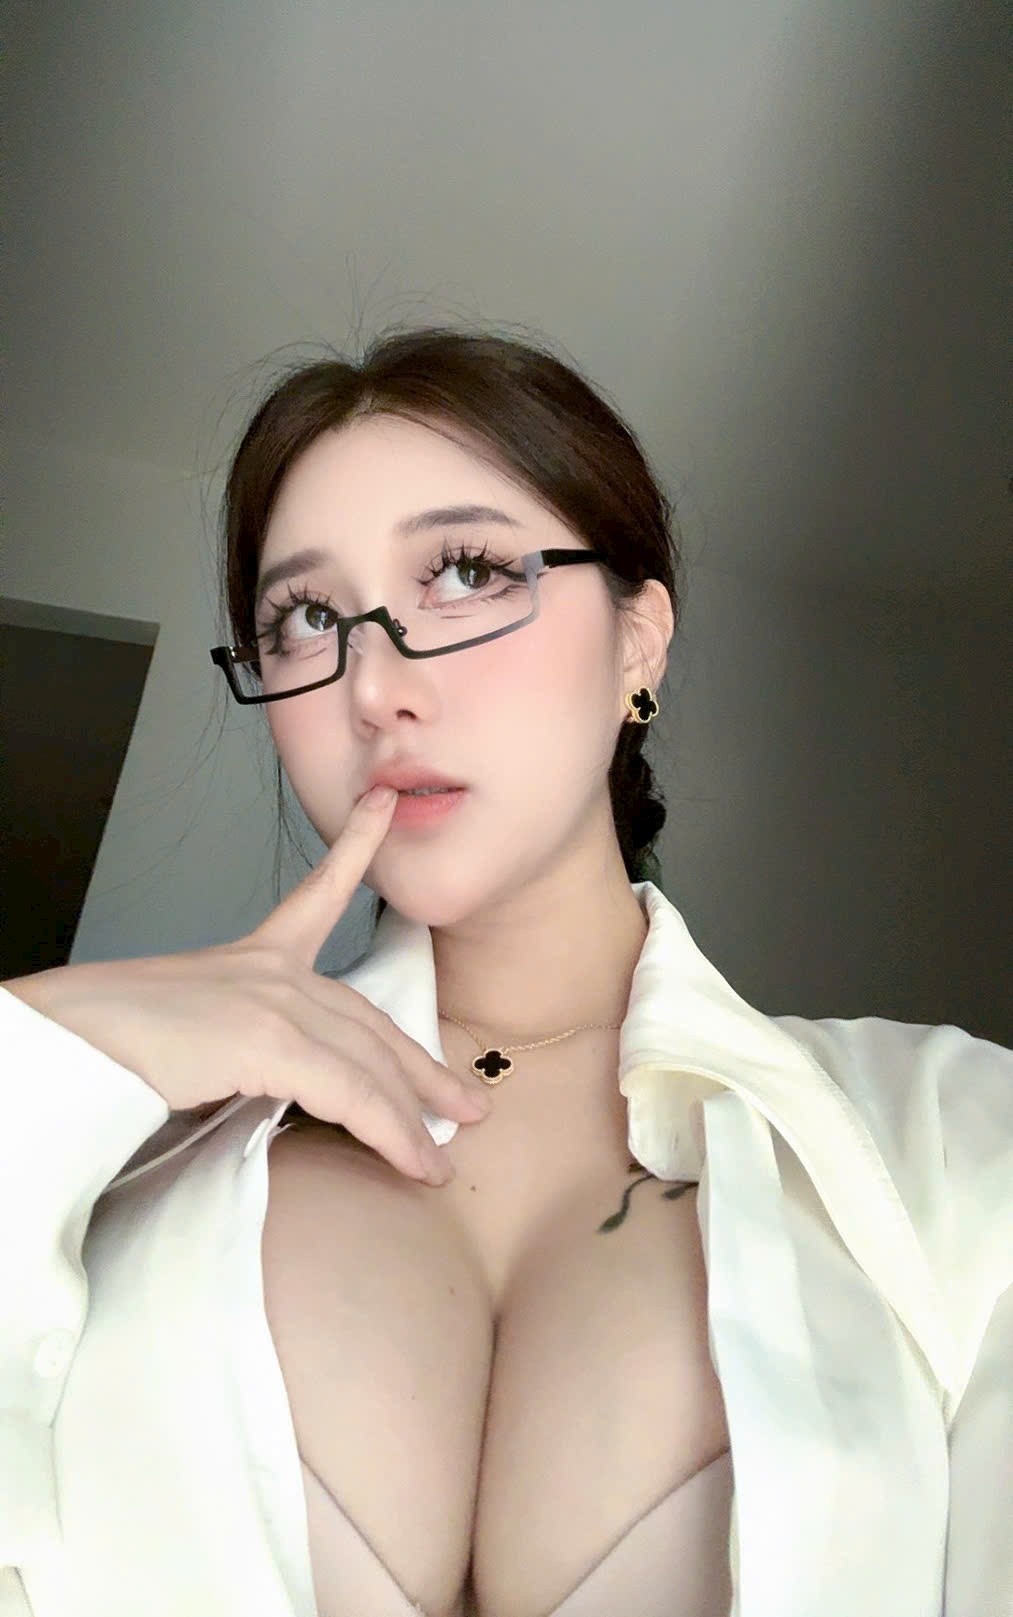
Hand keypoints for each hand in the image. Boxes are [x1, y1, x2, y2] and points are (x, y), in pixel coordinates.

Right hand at [3, 788, 489, 1184]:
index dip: (356, 848)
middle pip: (368, 1019)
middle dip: (420, 1065)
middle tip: (464, 1099)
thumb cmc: (104, 1041)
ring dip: (413, 1117)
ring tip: (442, 1157)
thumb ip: (236, 1049)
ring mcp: (273, 1001)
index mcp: (249, 957)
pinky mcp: (269, 1040)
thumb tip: (264, 1094)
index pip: (318, 894)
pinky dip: (391, 1133)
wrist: (60, 1040)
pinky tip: (416, 1160)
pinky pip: (352, 1094)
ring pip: (370, 1063)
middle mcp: (270, 970)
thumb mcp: (189, 1033)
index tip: (383, 807)